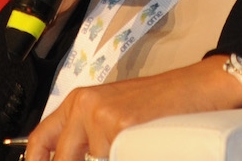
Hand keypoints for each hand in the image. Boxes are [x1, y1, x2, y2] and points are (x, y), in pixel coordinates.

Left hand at [25, 57, 241, 160]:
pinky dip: (130, 156)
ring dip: (114, 156)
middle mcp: (85, 106)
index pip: (40, 139)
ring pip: (93, 160)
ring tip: (135, 146)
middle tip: (108, 155)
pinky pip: (112, 158)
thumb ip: (90, 137)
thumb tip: (74, 156)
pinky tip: (144, 148)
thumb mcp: (118, 113)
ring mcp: (101, 117)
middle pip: (63, 159)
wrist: (200, 87)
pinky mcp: (120, 128)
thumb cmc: (165, 103)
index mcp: (80, 101)